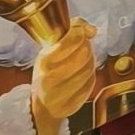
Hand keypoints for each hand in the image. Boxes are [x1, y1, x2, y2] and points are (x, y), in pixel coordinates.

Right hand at [31, 15, 96, 134]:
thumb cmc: (47, 72)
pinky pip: (91, 81)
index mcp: (44, 60)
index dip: (80, 32)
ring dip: (89, 60)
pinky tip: (81, 73)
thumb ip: (70, 31)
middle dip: (86, 45)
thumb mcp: (49, 49)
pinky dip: (90, 74)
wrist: (42, 105)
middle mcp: (51, 78)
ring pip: (89, 66)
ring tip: (81, 59)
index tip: (80, 31)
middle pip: (84, 52)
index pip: (71, 40)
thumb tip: (92, 30)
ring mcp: (62, 93)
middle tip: (81, 46)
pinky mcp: (73, 103)